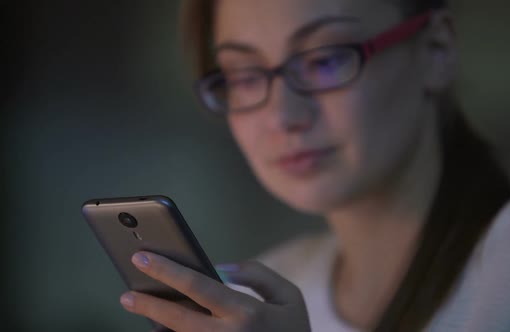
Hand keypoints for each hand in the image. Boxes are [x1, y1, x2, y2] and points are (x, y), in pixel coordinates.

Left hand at [119, 252, 310, 331]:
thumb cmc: (294, 328)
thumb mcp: (288, 294)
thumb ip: (256, 274)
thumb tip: (219, 268)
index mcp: (246, 313)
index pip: (198, 286)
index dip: (167, 270)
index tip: (142, 257)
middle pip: (178, 319)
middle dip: (148, 304)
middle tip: (126, 293)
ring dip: (155, 324)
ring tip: (139, 306)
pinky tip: (160, 326)